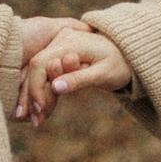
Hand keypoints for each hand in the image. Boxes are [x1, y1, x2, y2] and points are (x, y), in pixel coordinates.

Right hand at [15, 19, 134, 121]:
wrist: (129, 54)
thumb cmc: (120, 64)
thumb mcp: (103, 74)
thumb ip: (79, 79)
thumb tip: (55, 87)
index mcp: (70, 41)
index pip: (41, 63)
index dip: (35, 87)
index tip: (39, 109)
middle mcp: (60, 39)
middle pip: (35, 67)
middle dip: (31, 94)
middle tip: (34, 121)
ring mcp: (58, 45)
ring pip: (37, 71)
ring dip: (34, 95)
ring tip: (36, 120)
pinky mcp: (59, 54)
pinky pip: (45, 72)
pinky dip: (41, 90)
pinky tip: (41, 110)